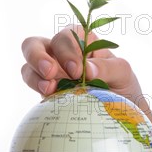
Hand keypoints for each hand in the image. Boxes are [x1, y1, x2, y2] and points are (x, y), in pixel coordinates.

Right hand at [21, 25, 146, 108]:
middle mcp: (60, 53)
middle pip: (35, 43)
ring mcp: (49, 71)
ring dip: (34, 73)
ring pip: (28, 64)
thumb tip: (88, 70)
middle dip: (38, 56)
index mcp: (81, 41)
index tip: (77, 71)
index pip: (67, 35)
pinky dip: (36, 87)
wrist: (117, 115)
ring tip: (49, 88)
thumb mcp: (123, 74)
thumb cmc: (122, 88)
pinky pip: (32, 84)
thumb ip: (108, 68)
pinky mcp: (44, 90)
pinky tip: (49, 96)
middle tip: (51, 72)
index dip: (68, 50)